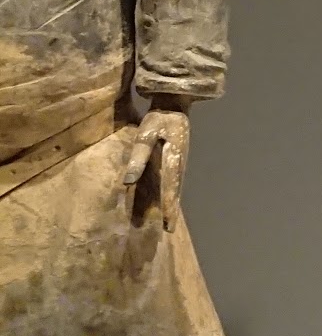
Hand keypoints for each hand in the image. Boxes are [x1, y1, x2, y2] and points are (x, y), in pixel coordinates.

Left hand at [122, 100, 190, 231]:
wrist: (175, 104)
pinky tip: (169, 200)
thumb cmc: (158, 119)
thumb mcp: (144, 135)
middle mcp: (179, 164)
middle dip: (172, 211)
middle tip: (169, 230)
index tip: (168, 225)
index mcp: (173, 160)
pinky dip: (172, 194)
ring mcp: (180, 162)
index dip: (168, 208)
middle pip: (176, 192)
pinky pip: (175, 181)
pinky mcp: (178, 159)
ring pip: (176, 187)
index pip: (170, 189)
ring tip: (168, 221)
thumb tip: (127, 182)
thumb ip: (137, 158)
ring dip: (172, 204)